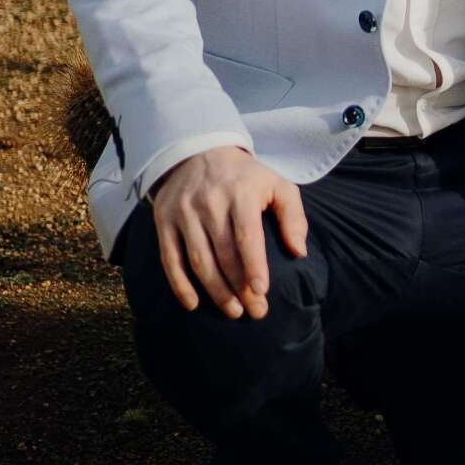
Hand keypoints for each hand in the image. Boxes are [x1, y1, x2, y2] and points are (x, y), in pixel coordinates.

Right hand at [149, 147, 307, 320]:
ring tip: (233, 311)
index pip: (246, 234)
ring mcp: (184, 213)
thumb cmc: (245, 177)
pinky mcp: (164, 222)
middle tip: (254, 311)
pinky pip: (170, 259)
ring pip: (199, 260)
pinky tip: (194, 304)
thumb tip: (299, 251)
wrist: (198, 153)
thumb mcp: (276, 184)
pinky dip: (179, 285)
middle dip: (239, 287)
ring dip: (215, 290)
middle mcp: (209, 203)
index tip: (262, 291)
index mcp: (240, 193)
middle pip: (224, 254)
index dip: (254, 265)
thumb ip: (292, 215)